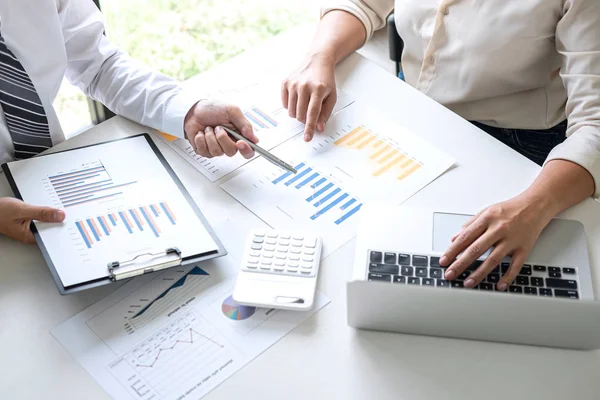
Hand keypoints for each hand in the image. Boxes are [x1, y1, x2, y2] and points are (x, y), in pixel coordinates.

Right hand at [0, 198, 64, 243]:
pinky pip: (44, 220)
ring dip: (53, 217)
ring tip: (58, 211)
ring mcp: (32, 230)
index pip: (52, 235)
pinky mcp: (32, 224)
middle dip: (58, 221)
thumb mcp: (23, 210)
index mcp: (31, 236)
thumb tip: (59, 215)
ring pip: (48, 224)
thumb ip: (42, 213)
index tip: (70, 220)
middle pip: (52, 229)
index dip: (62, 227)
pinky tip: (50, 210)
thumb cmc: (1, 212)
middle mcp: (32, 235)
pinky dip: (47, 214)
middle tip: (65, 213)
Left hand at [184, 100, 258, 158]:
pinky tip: (201, 133)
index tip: (240, 142)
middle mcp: (229, 144)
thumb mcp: (232, 111)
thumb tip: (253, 138)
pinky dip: (201, 139)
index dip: (246, 150)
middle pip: (231, 152)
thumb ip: (244, 124)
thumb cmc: (213, 109)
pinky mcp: (205, 151)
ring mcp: (217, 148)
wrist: (194, 110)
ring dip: (210, 137)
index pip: (248, 151)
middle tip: (218, 127)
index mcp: (239, 136)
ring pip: (217, 152)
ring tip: (209, 128)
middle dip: (222, 138)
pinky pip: (204, 151)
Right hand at [282, 54, 336, 141]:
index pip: (313, 113)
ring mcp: (293, 84)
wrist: (317, 61)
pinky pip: (284, 104)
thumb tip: (319, 128)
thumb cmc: (325, 81)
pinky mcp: (285, 82)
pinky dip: (290, 106)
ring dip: (297, 113)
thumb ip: (325, 113)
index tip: (307, 138)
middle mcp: (304, 86)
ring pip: (291, 112)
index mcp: (318, 89)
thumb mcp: (331, 96)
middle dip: (305, 119)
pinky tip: (297, 98)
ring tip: (304, 103)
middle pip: (300, 115)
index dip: (310, 127)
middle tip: (310, 111)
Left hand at [439, 194, 553, 290]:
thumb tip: (454, 238)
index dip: (452, 250)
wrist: (536, 205)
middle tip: (450, 274)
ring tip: (468, 283)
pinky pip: (515, 265)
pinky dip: (507, 276)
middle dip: (460, 264)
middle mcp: (498, 229)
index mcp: (487, 219)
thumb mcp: (486, 211)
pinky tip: (499, 285)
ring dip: (479, 273)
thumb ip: (470, 225)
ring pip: (493, 259)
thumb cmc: (510, 209)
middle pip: (476, 249)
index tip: (443, 261)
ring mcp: (512, 240)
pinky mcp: (524, 248)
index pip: (465, 237)